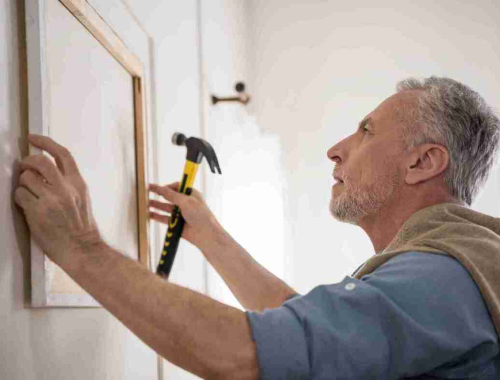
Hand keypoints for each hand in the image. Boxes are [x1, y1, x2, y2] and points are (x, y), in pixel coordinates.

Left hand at [14, 134, 102, 264]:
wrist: (82, 249)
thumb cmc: (81, 228)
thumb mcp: (82, 199)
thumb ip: (67, 183)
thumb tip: (47, 171)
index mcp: (78, 184)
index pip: (62, 154)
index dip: (45, 142)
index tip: (33, 138)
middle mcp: (65, 189)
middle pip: (40, 161)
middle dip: (28, 161)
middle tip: (24, 167)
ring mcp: (51, 200)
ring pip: (26, 178)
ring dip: (23, 184)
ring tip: (29, 194)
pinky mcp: (38, 212)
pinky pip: (20, 195)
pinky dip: (20, 198)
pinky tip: (27, 206)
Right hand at [148, 182, 222, 248]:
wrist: (205, 234)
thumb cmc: (201, 216)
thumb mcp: (186, 201)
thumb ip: (172, 195)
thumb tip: (162, 188)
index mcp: (191, 195)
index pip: (177, 187)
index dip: (167, 186)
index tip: (158, 187)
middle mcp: (186, 203)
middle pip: (170, 197)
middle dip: (159, 195)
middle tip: (148, 191)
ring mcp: (181, 214)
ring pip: (166, 208)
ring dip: (157, 205)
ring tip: (147, 203)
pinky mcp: (177, 224)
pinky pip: (165, 219)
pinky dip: (158, 216)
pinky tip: (150, 214)